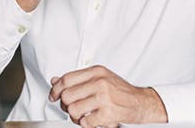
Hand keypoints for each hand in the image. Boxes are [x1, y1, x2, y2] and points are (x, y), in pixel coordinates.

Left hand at [49, 65, 167, 127]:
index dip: (55, 90)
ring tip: (82, 115)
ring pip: (73, 110)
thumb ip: (78, 79)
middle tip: (71, 108)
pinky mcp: (107, 113)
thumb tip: (55, 80)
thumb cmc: (121, 91)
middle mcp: (99, 82)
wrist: (141, 103)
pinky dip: (85, 124)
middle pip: (67, 96)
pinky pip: (84, 122)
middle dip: (66, 105)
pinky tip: (92, 120)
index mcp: (96, 71)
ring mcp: (104, 98)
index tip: (53, 96)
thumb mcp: (100, 78)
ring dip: (75, 117)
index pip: (66, 79)